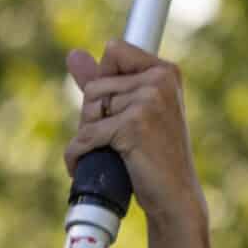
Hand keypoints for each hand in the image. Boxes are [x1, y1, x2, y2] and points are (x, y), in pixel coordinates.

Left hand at [64, 39, 204, 223]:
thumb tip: (73, 54)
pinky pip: (86, 136)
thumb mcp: (136, 112)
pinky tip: (81, 167)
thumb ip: (105, 81)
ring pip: (88, 110)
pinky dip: (77, 155)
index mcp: (165, 71)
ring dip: (86, 136)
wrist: (174, 197)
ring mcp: (148, 101)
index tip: (113, 110)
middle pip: (95, 86)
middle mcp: (159, 80)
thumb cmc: (155, 156)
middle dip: (91, 116)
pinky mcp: (133, 126)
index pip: (114, 50)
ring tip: (105, 153)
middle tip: (109, 141)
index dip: (103, 82)